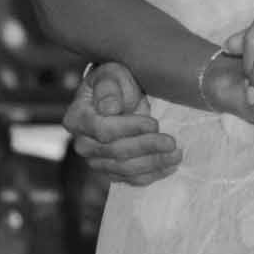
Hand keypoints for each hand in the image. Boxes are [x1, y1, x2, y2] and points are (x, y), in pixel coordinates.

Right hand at [64, 61, 179, 186]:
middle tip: (171, 142)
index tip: (154, 124)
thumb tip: (110, 109)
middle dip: (146, 147)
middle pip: (115, 152)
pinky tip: (169, 166)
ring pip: (124, 168)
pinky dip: (151, 175)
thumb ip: (108, 88)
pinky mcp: (111, 171)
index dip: (130, 128)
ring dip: (153, 163)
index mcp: (77, 118)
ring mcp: (95, 160)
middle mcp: (82, 143)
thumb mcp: (111, 74)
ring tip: (176, 155)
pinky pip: (130, 179)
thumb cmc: (113, 84)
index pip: (103, 130)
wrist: (116, 99)